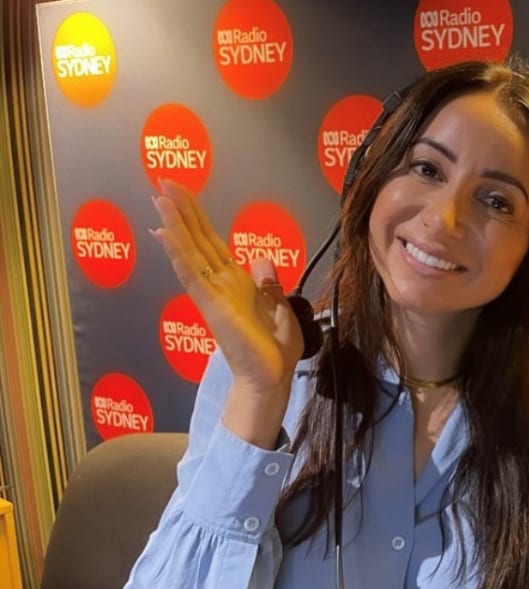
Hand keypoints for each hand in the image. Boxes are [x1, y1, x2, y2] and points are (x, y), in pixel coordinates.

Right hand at [150, 179, 303, 395]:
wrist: (270, 378)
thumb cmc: (275, 349)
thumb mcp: (280, 308)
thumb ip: (268, 284)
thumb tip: (261, 260)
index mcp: (236, 283)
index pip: (212, 243)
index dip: (198, 218)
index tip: (183, 193)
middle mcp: (219, 285)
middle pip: (196, 240)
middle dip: (181, 211)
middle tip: (162, 181)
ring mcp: (212, 294)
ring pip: (189, 252)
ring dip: (174, 224)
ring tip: (159, 197)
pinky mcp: (211, 306)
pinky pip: (191, 276)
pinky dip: (178, 254)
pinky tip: (166, 233)